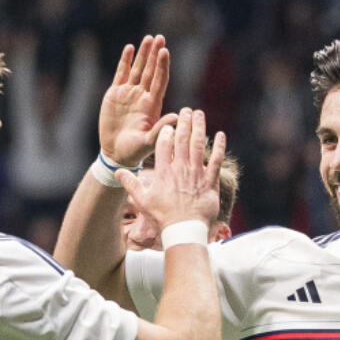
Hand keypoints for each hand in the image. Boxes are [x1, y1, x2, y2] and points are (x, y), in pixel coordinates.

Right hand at [99, 34, 177, 166]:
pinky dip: (125, 61)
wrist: (116, 153)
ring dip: (143, 54)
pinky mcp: (115, 94)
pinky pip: (121, 74)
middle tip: (160, 38)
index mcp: (152, 105)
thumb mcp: (149, 142)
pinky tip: (129, 48)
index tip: (165, 52)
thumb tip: (175, 117)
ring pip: (137, 69)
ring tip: (148, 39)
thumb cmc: (135, 151)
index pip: (159, 81)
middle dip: (155, 54)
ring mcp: (129, 94)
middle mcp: (142, 96)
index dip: (162, 66)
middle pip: (150, 71)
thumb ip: (160, 129)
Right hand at [117, 107, 223, 229]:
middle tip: (186, 110)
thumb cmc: (162, 216)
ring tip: (200, 114)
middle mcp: (180, 169)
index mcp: (164, 172)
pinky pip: (216, 160)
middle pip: (182, 139)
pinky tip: (221, 134)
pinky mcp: (210, 181)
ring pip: (198, 145)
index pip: (163, 144)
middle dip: (184, 122)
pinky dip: (219, 146)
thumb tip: (118, 172)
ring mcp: (196, 174)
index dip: (165, 131)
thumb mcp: (142, 200)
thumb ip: (131, 183)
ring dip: (199, 127)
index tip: (168, 124)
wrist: (183, 230)